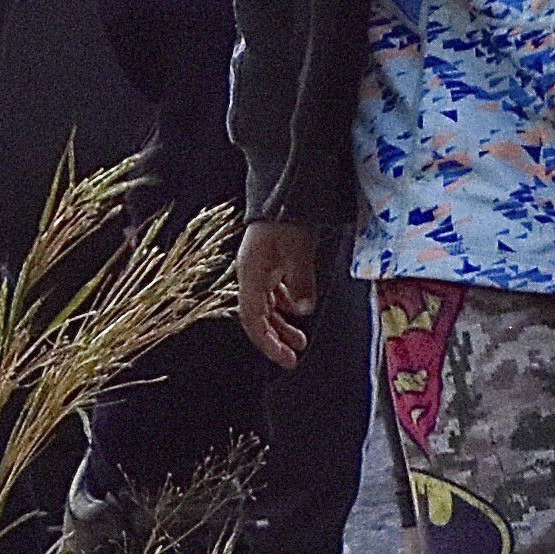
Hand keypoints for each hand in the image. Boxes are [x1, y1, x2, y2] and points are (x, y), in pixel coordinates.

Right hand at [235, 220, 322, 369]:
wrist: (283, 194)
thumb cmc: (287, 222)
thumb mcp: (298, 254)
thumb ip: (300, 284)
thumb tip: (304, 310)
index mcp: (250, 275)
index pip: (252, 319)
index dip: (267, 342)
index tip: (285, 359)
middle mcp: (250, 275)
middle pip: (257, 316)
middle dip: (274, 338)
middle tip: (293, 356)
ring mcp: (258, 269)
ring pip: (265, 306)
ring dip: (280, 323)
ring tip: (300, 338)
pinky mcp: (268, 263)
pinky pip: (272, 292)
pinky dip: (284, 306)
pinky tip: (297, 309)